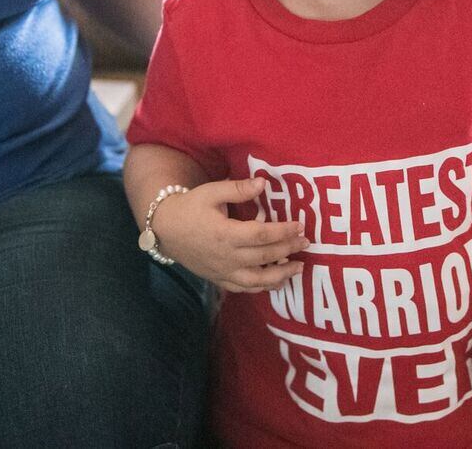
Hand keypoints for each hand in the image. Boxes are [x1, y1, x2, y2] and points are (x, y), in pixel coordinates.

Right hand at [151, 177, 308, 292]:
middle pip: (264, 257)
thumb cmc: (190, 207)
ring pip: (256, 280)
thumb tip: (263, 183)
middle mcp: (226, 257)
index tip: (300, 226)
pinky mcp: (219, 279)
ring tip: (298, 268)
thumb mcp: (211, 191)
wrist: (165, 229)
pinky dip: (262, 288)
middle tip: (306, 243)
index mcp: (225, 234)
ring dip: (280, 276)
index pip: (261, 235)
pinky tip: (276, 282)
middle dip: (288, 249)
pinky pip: (244, 288)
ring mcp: (222, 271)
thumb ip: (238, 189)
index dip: (283, 231)